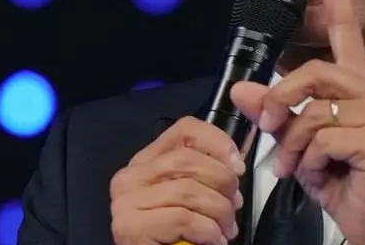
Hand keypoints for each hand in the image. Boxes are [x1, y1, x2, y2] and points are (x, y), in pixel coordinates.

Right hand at [109, 116, 247, 244]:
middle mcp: (130, 176)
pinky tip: (214, 240)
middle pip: (188, 160)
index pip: (184, 130)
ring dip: (219, 212)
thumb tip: (234, 167)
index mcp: (146, 161)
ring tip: (226, 229)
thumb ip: (202, 174)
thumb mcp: (190, 196)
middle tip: (235, 206)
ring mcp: (126, 202)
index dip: (217, 141)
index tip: (238, 166)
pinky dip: (208, 231)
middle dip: (223, 183)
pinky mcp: (130, 228)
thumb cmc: (175, 233)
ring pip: (189, 190)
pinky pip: (183, 218)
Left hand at [231, 0, 364, 244]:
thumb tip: (241, 91)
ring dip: (295, 147)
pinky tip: (324, 175)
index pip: (345, 30)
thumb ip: (274, 112)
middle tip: (274, 130)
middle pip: (312, 73)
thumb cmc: (340, 176)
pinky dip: (311, 162)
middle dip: (282, 102)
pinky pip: (323, 139)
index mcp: (355, 84)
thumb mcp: (297, 143)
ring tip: (303, 167)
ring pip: (313, 112)